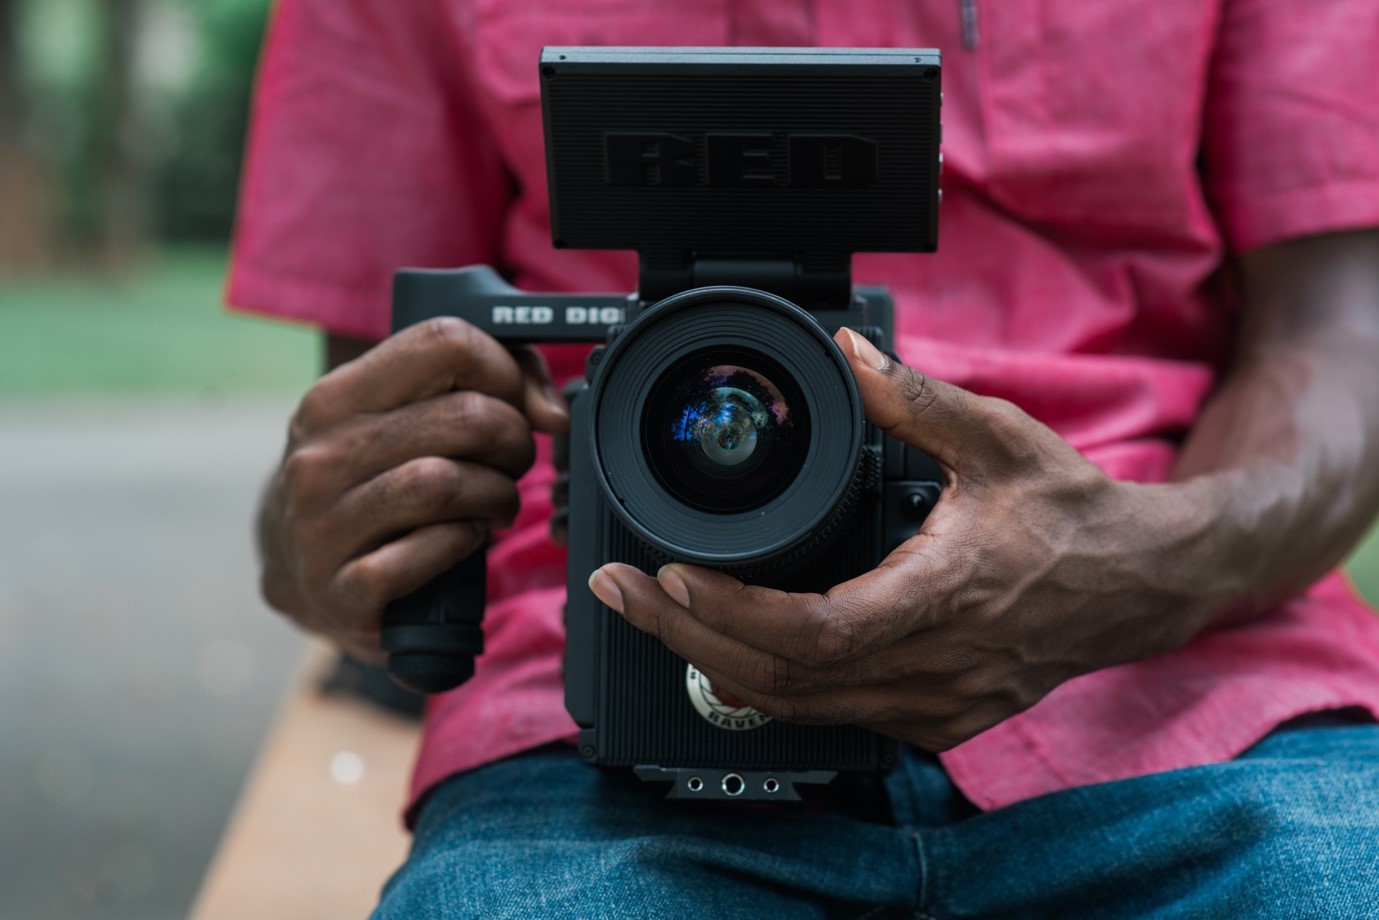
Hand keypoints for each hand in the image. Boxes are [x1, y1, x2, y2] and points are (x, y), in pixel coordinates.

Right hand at [258, 318, 568, 659]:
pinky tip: (462, 539)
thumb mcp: (399, 421)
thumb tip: (552, 412)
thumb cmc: (370, 484)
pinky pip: (431, 550)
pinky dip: (465, 543)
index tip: (514, 401)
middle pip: (466, 417)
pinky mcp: (343, 590)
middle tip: (512, 462)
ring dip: (497, 494)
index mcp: (336, 397)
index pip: (444, 342)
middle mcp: (320, 455)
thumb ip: (483, 387)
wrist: (297, 574)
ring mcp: (323, 525)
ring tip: (495, 503)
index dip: (504, 370)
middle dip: (514, 441)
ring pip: (447, 483)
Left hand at [589, 328, 1224, 750]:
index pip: (810, 633)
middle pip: (779, 680)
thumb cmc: (1070, 513)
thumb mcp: (998, 437)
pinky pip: (830, 718)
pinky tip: (726, 651)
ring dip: (714, 663)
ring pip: (796, 709)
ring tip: (653, 612)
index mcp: (942, 597)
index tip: (664, 576)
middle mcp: (933, 668)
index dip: (726, 615)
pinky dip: (768, 685)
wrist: (1137, 584)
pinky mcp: (935, 720)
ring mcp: (933, 706)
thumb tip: (846, 353)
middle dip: (683, 636)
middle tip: (618, 589)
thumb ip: (915, 399)